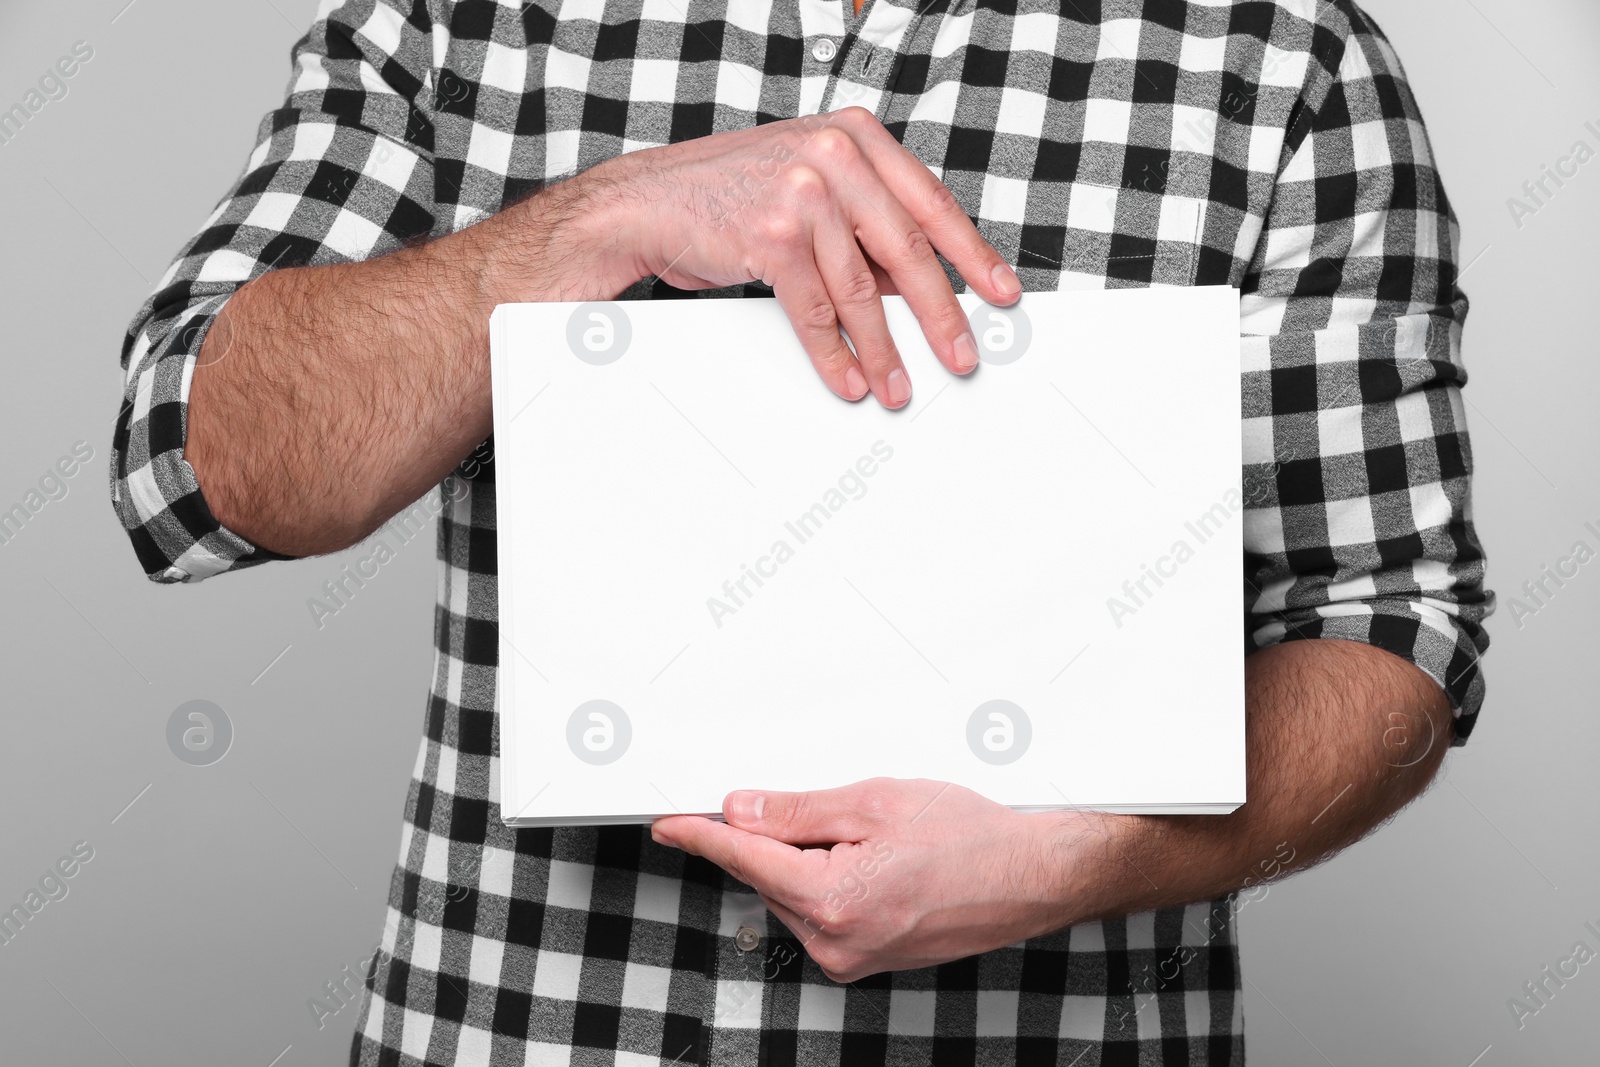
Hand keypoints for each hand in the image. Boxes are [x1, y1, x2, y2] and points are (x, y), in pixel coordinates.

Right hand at [590, 107, 1021, 407]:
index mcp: (856, 137)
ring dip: (884, 350)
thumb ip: (864, 226)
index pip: (931, 204)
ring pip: (862, 290)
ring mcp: (804, 192)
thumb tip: (919, 289)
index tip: (1001, 293)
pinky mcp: (773, 233)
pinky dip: (836, 354)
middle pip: (907, 250)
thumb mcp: (810, 189)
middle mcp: (835, 156)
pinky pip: (816, 310)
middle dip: (941, 314)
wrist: (648, 203)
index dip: (971, 256)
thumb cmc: (728, 195)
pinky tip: (850, 379)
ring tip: (897, 386)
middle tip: (963, 355)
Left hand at [650, 778, 1074, 982]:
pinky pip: (820, 915)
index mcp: (832, 900)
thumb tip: (741, 810)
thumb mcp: (875, 801)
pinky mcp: (866, 963)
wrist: (1032, 876)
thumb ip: (796, 812)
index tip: (669, 824)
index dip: (701, 834)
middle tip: (832, 808)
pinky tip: (874, 861)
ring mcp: (851, 960)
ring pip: (793, 896)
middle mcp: (836, 943)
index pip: (744, 858)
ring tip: (873, 837)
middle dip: (778, 838)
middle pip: (767, 877)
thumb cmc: (971, 835)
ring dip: (808, 861)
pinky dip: (827, 884)